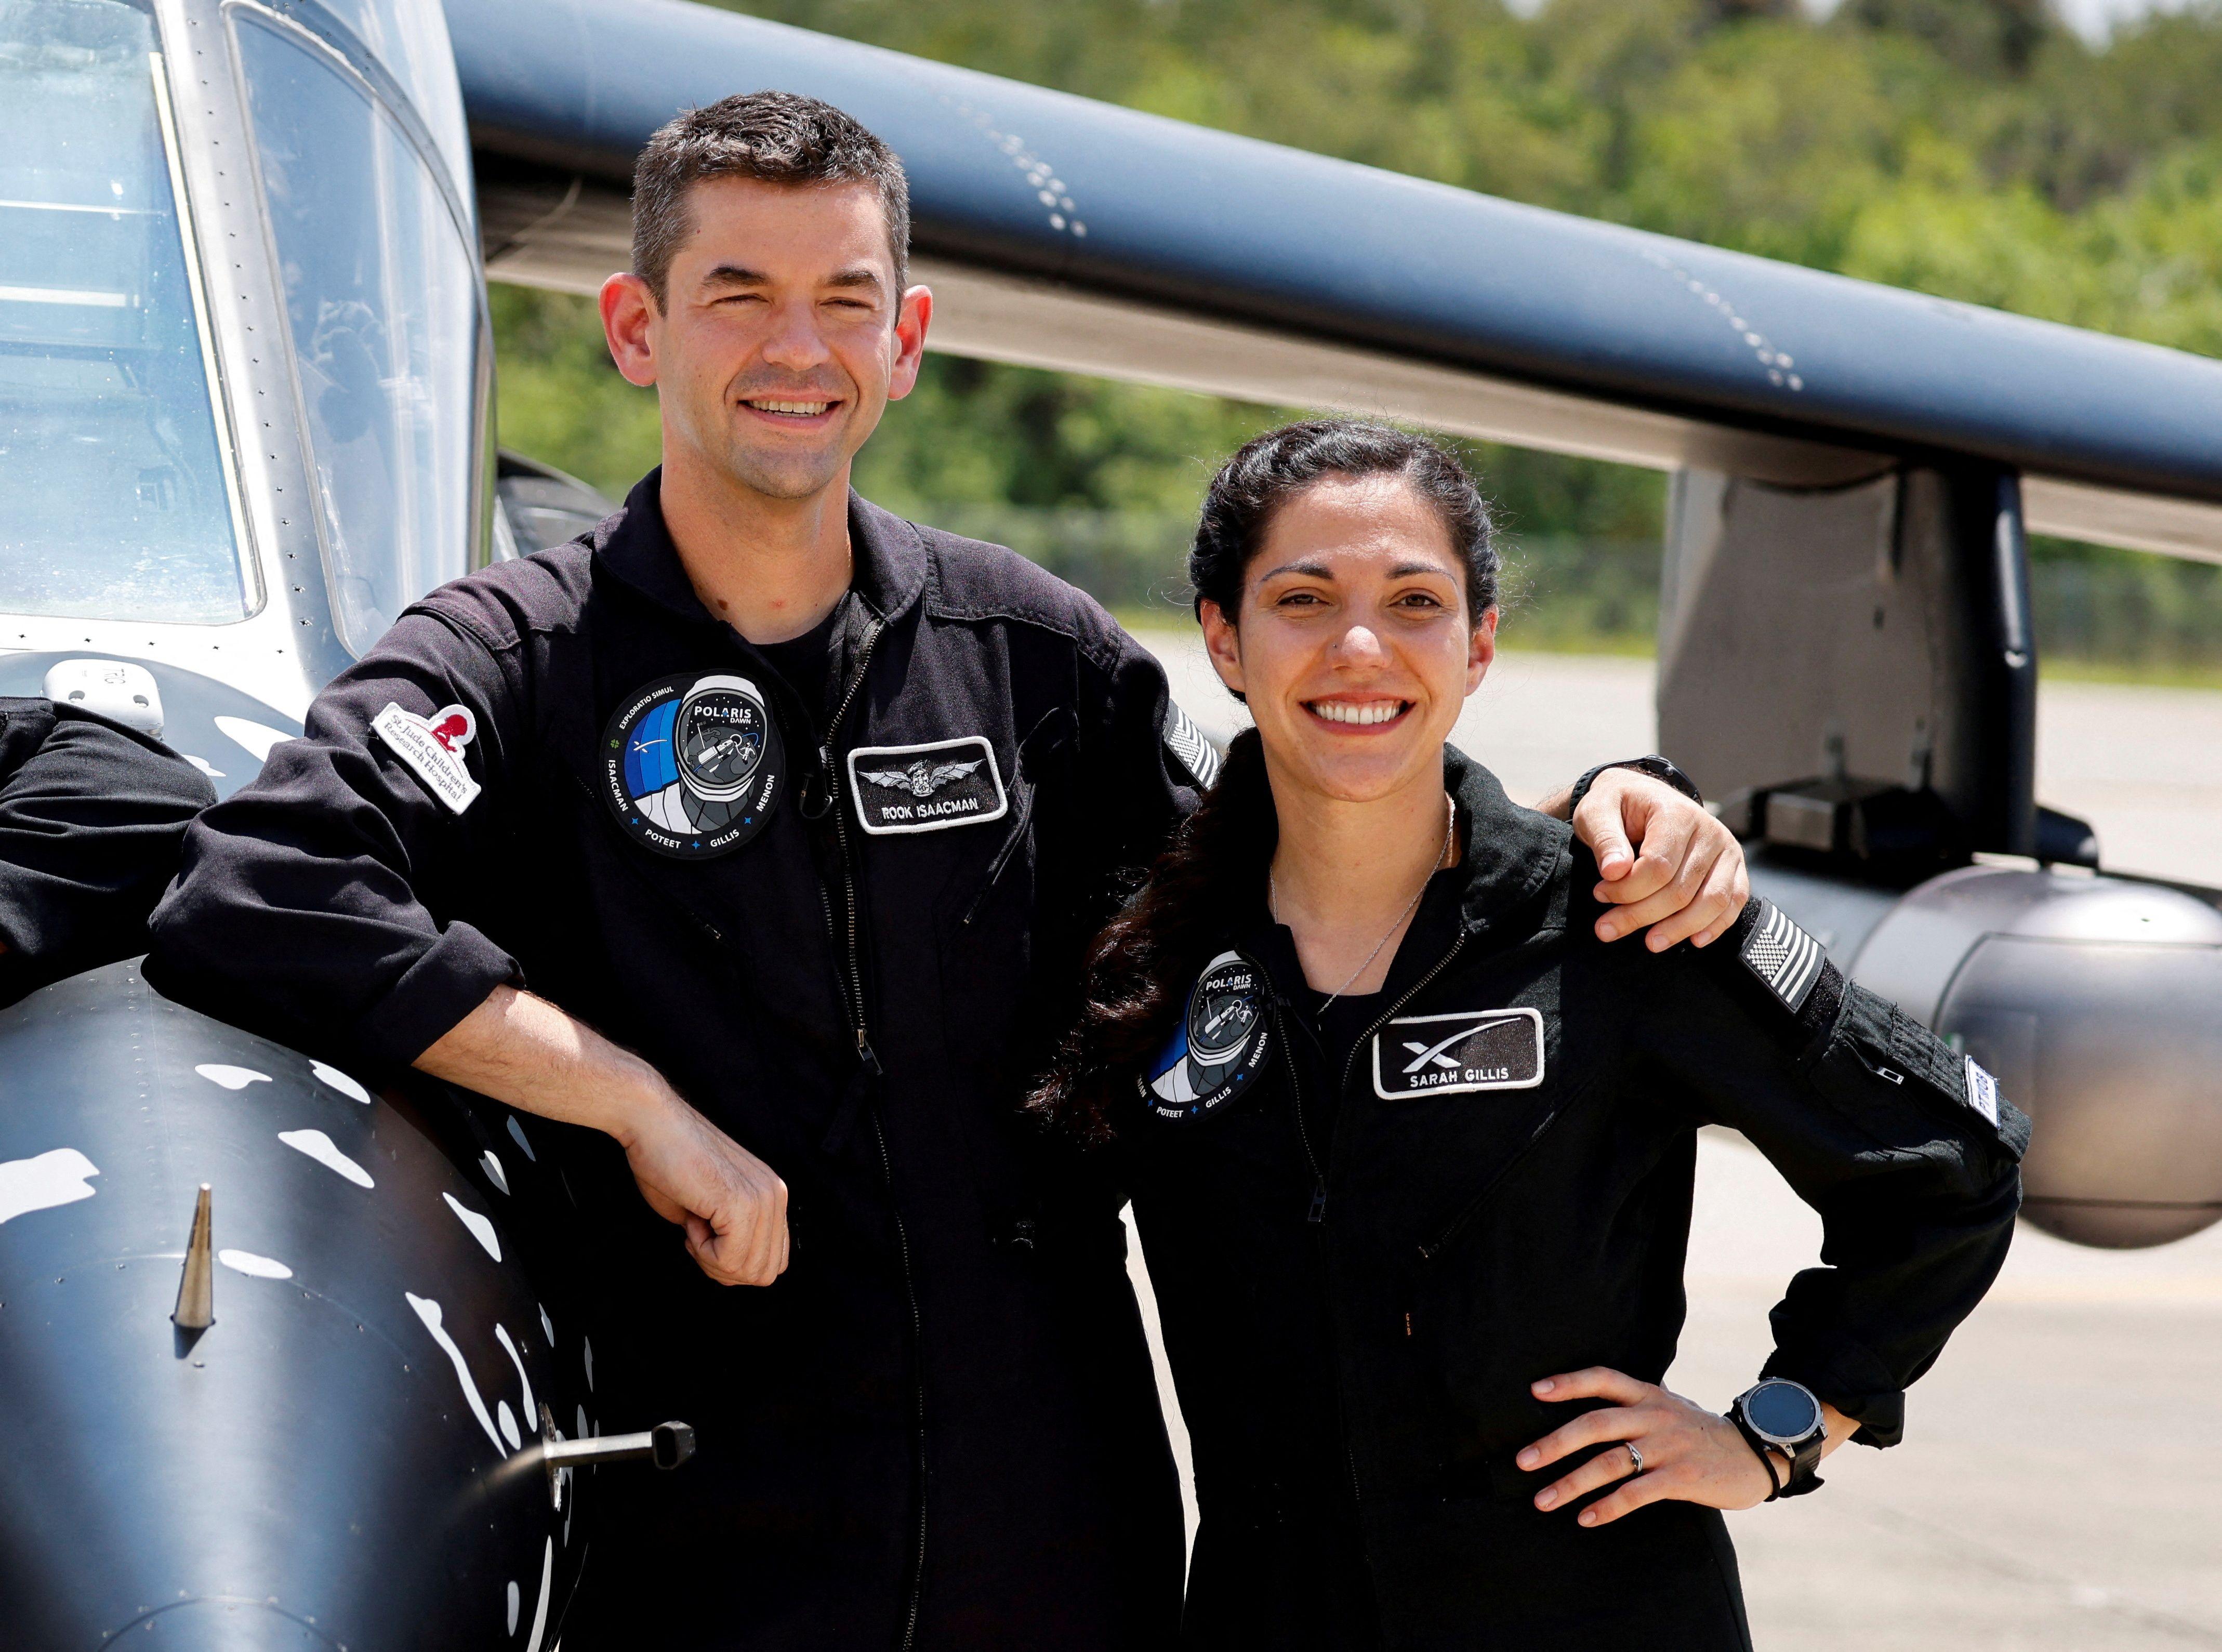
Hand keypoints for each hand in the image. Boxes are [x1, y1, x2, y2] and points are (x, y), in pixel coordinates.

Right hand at [614, 1085, 790, 1286]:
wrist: (650, 1122)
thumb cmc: (667, 1161)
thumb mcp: (708, 1209)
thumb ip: (730, 1236)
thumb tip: (734, 1269)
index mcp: (772, 1195)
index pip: (773, 1260)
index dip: (734, 1264)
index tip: (705, 1236)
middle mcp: (775, 1195)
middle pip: (765, 1272)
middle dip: (724, 1268)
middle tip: (697, 1234)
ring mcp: (762, 1198)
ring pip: (749, 1270)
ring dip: (712, 1259)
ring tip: (694, 1221)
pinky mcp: (741, 1203)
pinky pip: (730, 1259)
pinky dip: (703, 1252)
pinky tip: (691, 1220)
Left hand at [1517, 1367, 1773, 1527]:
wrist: (1756, 1453)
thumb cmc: (1700, 1432)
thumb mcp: (1668, 1407)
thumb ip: (1634, 1405)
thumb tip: (1589, 1406)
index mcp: (1648, 1394)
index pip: (1603, 1378)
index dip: (1569, 1382)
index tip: (1535, 1391)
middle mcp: (1654, 1415)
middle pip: (1596, 1423)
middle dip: (1555, 1442)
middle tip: (1523, 1461)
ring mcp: (1668, 1446)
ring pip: (1610, 1462)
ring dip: (1572, 1483)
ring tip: (1543, 1500)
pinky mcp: (1682, 1476)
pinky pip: (1637, 1493)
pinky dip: (1608, 1507)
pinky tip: (1587, 1518)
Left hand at [1572, 771, 1748, 950]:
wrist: (1643, 797)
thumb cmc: (1618, 806)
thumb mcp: (1597, 811)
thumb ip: (1604, 838)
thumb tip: (1614, 871)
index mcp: (1677, 813)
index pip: (1658, 866)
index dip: (1627, 890)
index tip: (1599, 894)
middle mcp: (1709, 830)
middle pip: (1681, 890)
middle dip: (1641, 915)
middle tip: (1607, 929)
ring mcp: (1726, 850)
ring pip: (1711, 902)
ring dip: (1679, 929)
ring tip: (1650, 943)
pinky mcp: (1734, 867)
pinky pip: (1734, 902)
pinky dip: (1715, 925)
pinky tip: (1693, 941)